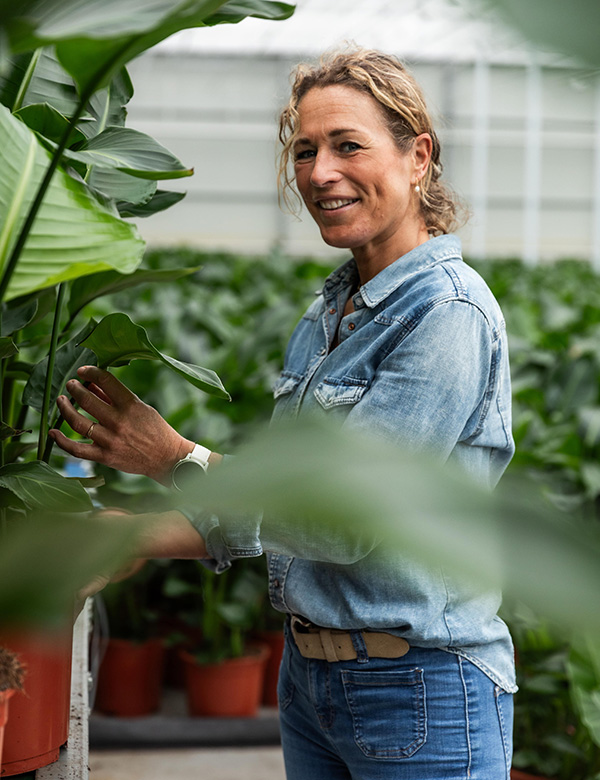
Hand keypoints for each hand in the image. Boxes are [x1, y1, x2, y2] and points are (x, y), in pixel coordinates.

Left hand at [50, 366, 193, 483]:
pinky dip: (62, 441)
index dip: (90, 372)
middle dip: (74, 388)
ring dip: (65, 408)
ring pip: (78, 422)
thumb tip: (92, 385)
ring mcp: (110, 440)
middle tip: (70, 384)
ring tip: (62, 400)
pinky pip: (77, 449)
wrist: (167, 458)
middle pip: (87, 400)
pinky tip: (53, 432)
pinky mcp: (105, 456)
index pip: (106, 381)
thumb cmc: (155, 430)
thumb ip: (115, 397)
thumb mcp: (140, 408)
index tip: (82, 371)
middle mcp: (119, 421)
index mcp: (131, 405)